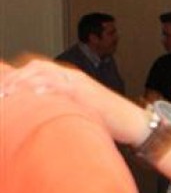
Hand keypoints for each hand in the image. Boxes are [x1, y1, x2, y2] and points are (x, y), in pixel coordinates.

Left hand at [1, 58, 147, 143]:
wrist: (135, 124)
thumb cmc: (109, 121)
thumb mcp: (80, 111)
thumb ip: (61, 108)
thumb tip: (39, 116)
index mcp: (70, 79)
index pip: (37, 69)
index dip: (16, 76)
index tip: (2, 90)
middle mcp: (73, 78)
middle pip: (37, 67)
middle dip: (16, 78)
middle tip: (1, 92)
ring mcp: (81, 85)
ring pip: (47, 74)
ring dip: (25, 81)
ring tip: (9, 92)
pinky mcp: (89, 95)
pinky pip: (65, 88)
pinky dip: (49, 88)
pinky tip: (36, 94)